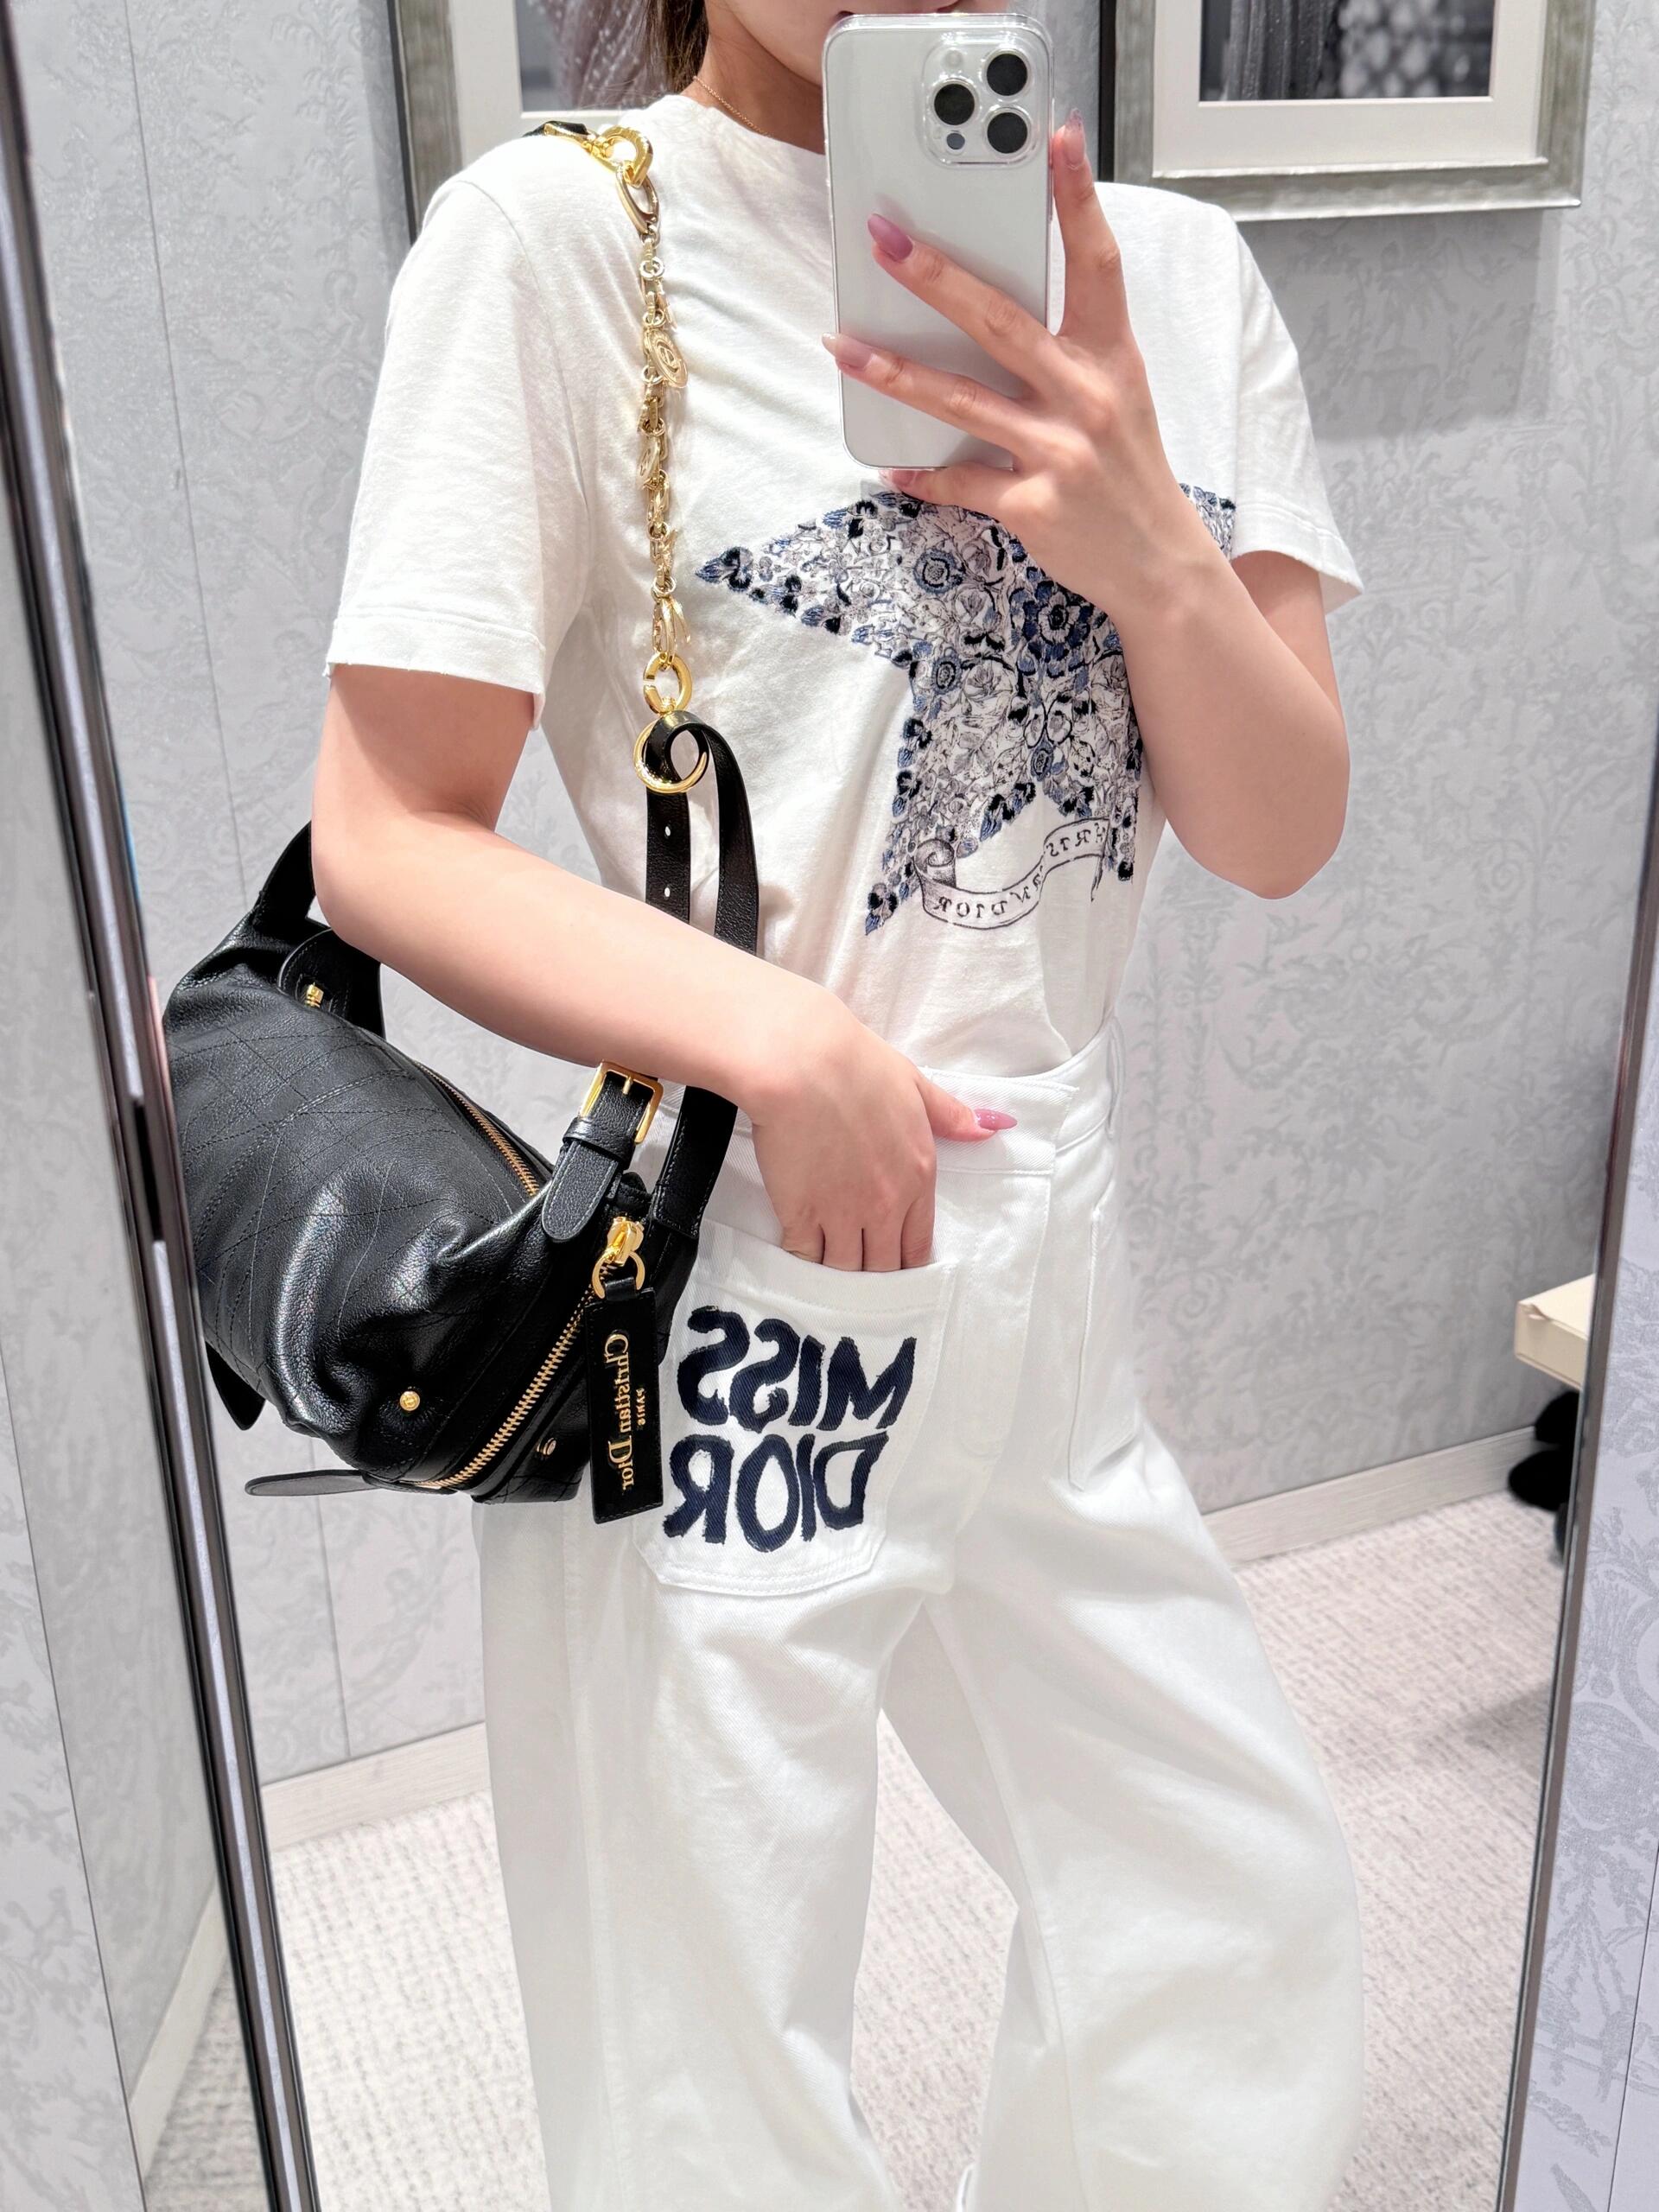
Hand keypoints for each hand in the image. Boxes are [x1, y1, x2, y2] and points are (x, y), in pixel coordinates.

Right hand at [741, 982, 1011, 1271]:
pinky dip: (805, 1260)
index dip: (907, 1261)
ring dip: (840, 1270)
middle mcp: (885, 1206)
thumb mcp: (915, 1085)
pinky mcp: (800, 1215)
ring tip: (830, 1265)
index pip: (919, 1244)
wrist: (802, 1065)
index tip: (896, 1263)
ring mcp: (842, 1215)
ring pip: (847, 1269)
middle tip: (861, 1269)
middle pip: (884, 1267)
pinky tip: (801, 1253)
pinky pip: (806, 1257)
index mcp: (918, 1177)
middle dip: (875, 1273)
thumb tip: (991, 1128)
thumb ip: (951, 1116)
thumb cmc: (858, 1068)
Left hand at [821, 112, 1221, 625]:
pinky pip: (961, 481)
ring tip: (844, 346)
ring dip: (895, 372)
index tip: (1056, 139)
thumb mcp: (1117, 394)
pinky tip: (889, 462)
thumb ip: (1067, 349)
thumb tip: (988, 307)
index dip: (1077, 199)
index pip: (1097, 263)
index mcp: (1112, 357)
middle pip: (1001, 322)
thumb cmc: (1128, 471)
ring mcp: (1059, 453)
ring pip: (962, 401)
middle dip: (936, 277)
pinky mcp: (1033, 507)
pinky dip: (921, 474)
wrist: (1157, 564)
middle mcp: (1087, 397)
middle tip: (885, 240)